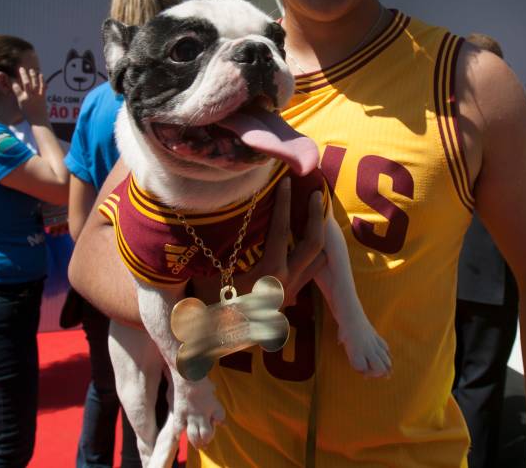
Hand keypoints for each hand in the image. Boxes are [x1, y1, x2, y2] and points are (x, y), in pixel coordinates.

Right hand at [12, 66, 48, 124]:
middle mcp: (29, 97)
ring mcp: (36, 96)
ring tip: (31, 70)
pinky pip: (42, 87)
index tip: (13, 78)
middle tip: (21, 68)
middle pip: (26, 83)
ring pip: (34, 83)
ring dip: (32, 75)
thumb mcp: (21, 106)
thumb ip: (19, 96)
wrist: (38, 121)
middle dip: (23, 75)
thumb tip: (16, 88)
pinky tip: (40, 74)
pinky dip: (42, 80)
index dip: (14, 83)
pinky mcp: (43, 97)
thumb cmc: (28, 114)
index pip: (16, 88)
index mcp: (22, 100)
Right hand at [193, 178, 326, 306]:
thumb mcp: (207, 274)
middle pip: (314, 243)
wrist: (212, 343)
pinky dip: (311, 253)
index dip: (283, 203)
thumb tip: (211, 216)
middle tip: (316, 193)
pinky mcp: (290, 299)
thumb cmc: (206, 306)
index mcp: (267, 276)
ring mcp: (291, 293)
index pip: (280, 232)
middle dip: (316, 216)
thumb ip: (215, 249)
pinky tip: (302, 239)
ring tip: (315, 213)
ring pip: (319, 259)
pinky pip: (310, 272)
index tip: (286, 182)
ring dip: (318, 236)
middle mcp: (286, 284)